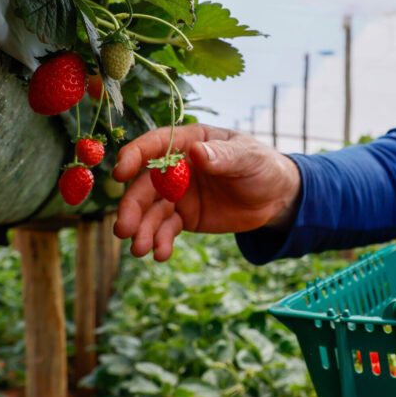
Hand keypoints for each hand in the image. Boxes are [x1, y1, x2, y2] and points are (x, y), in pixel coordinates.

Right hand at [112, 124, 301, 260]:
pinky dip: (160, 241)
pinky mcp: (184, 217)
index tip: (120, 174)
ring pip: (151, 211)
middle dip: (132, 207)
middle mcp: (177, 167)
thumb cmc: (263, 166)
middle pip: (146, 185)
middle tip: (123, 230)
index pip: (156, 145)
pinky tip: (161, 254)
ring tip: (141, 250)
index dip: (135, 157)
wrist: (276, 198)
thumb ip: (224, 156)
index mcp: (190, 142)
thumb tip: (197, 152)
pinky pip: (166, 229)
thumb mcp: (249, 158)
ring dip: (142, 230)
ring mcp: (178, 194)